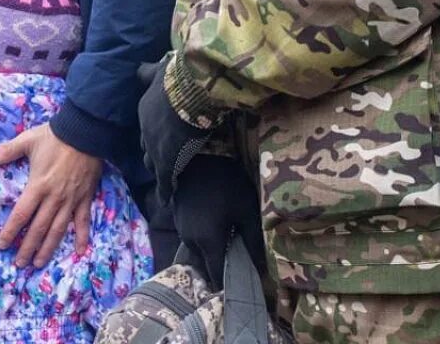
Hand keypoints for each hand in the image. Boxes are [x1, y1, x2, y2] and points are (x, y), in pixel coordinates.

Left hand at [0, 123, 101, 267]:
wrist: (85, 132)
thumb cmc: (54, 137)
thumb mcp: (28, 140)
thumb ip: (7, 151)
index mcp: (38, 185)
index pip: (21, 215)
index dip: (11, 231)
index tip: (3, 245)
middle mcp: (54, 198)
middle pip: (38, 228)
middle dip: (27, 247)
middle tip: (20, 263)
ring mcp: (71, 200)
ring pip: (58, 230)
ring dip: (48, 248)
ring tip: (39, 263)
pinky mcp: (85, 198)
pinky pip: (83, 221)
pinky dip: (82, 236)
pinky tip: (80, 251)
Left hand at [138, 56, 210, 203]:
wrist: (186, 92)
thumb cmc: (175, 79)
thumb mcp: (157, 71)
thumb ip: (146, 72)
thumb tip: (139, 68)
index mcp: (145, 111)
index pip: (147, 128)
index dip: (155, 133)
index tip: (160, 136)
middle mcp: (147, 131)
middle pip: (147, 147)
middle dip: (153, 153)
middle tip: (161, 158)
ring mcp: (157, 148)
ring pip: (153, 165)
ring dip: (159, 170)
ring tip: (165, 178)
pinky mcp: (169, 162)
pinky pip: (165, 181)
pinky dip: (166, 190)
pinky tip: (168, 198)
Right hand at [173, 155, 264, 289]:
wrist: (199, 154)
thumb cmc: (226, 182)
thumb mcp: (246, 209)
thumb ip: (252, 240)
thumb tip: (261, 268)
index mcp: (207, 241)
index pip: (216, 274)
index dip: (227, 283)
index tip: (239, 286)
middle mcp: (189, 239)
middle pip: (205, 262)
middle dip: (219, 265)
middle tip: (238, 259)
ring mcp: (181, 226)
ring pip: (197, 248)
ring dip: (210, 248)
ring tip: (228, 240)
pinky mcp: (177, 214)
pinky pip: (192, 234)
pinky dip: (202, 235)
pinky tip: (215, 223)